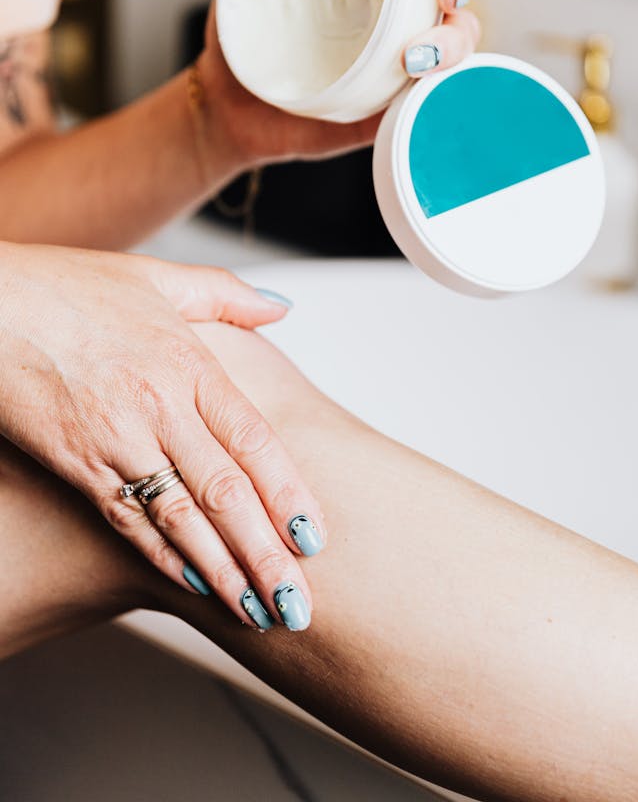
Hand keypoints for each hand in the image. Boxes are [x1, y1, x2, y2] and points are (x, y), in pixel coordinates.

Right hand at [0, 242, 324, 627]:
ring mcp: (116, 440)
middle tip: (299, 606)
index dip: (288, 493)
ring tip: (259, 614)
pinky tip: (195, 587)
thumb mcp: (158, 277)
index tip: (315, 538)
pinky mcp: (77, 463)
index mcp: (189, 364)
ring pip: (181, 518)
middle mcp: (159, 408)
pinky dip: (163, 556)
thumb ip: (227, 294)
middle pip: (224, 492)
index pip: (253, 440)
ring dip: (223, 572)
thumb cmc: (68, 287)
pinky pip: (127, 519)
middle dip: (265, 555)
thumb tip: (281, 306)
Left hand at [197, 0, 480, 174]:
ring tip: (418, 60)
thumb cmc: (242, 36)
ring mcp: (384, 89)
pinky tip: (414, 100)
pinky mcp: (369, 129)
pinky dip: (423, 112)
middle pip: (454, 34)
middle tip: (435, 21)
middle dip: (462, 26)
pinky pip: (411, 123)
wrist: (218, 102)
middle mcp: (391, 45)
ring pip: (443, 79)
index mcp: (378, 5)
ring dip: (449, 66)